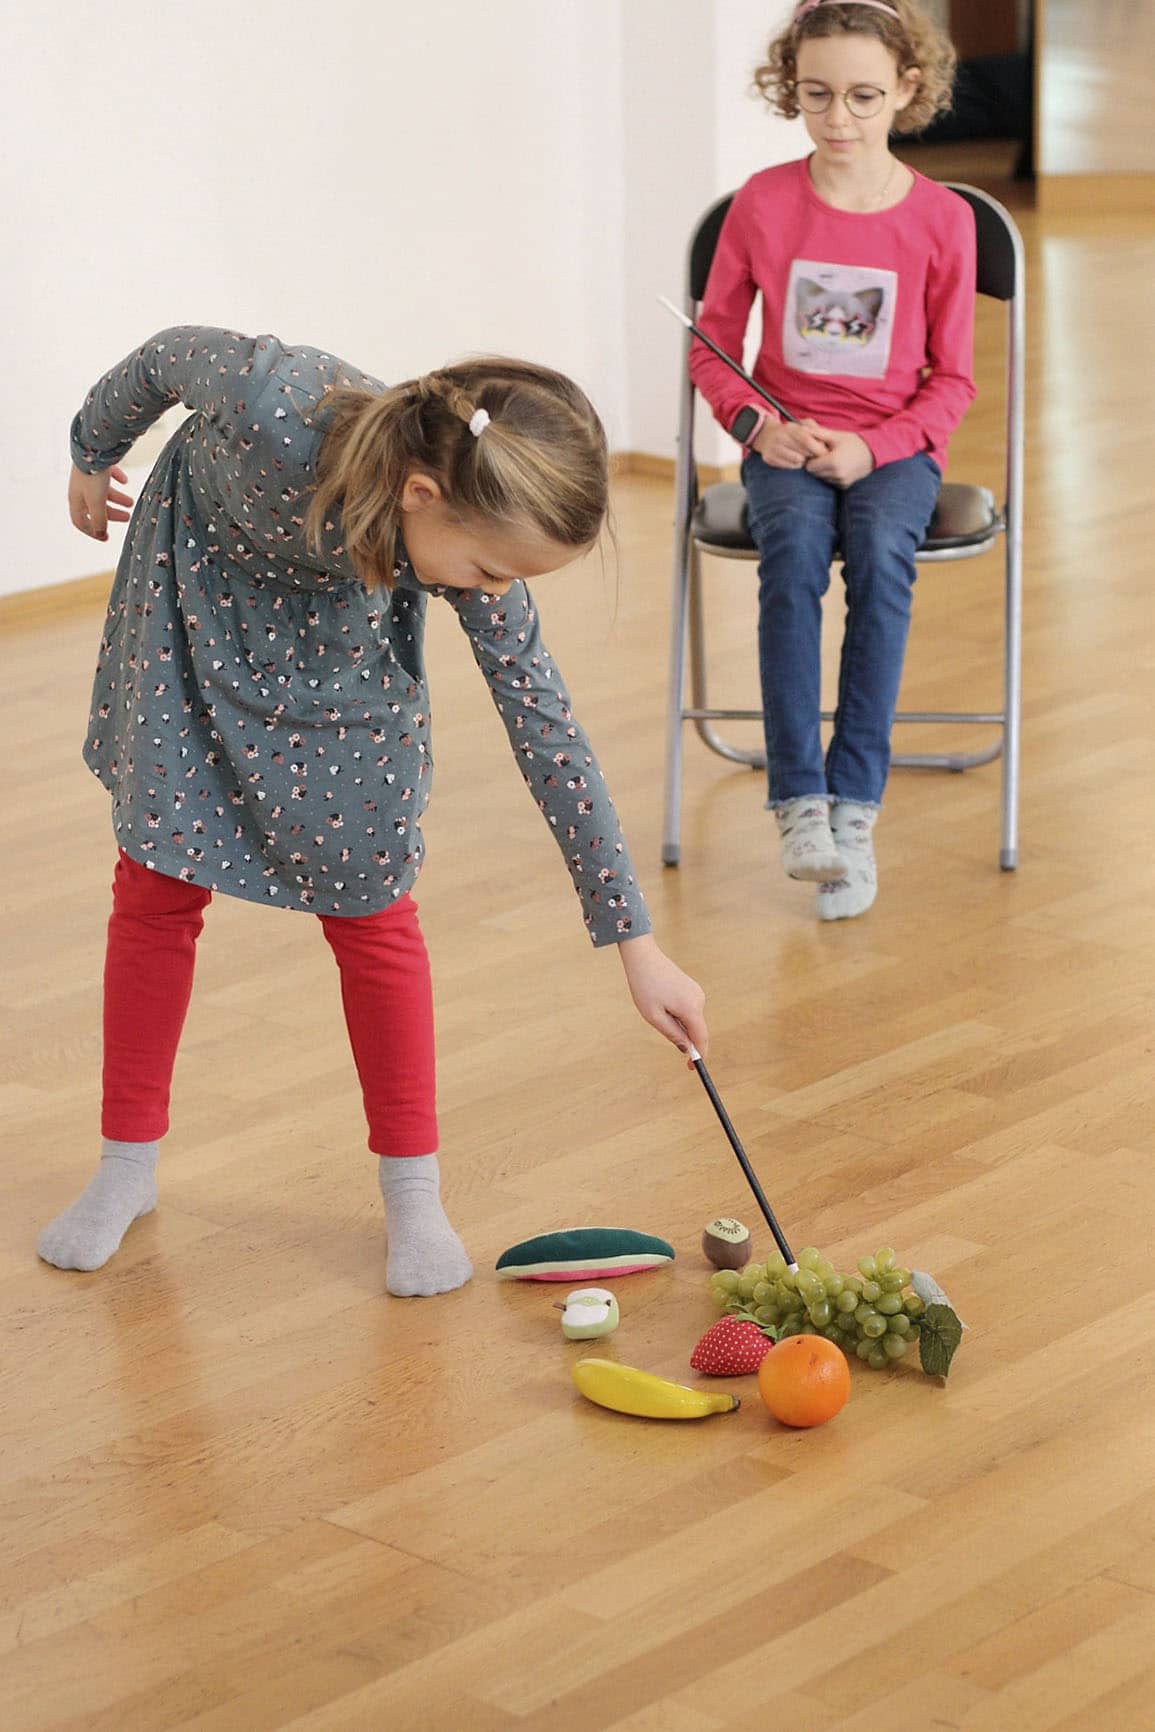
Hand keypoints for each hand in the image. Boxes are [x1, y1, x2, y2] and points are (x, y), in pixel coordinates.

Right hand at [69, 463, 134, 540]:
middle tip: (128, 517)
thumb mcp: (97, 502)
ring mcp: (88, 476)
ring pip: (103, 492)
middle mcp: (80, 489)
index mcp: (76, 500)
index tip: (106, 537)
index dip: (92, 532)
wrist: (93, 447)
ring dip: (118, 499)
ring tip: (131, 502)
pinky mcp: (96, 465)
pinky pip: (106, 475)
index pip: (80, 521)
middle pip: (95, 508)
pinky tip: (125, 481)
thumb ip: (100, 519)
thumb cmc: (92, 476)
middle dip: (112, 514)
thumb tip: (101, 534)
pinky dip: (116, 479)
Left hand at [616, 933, 707, 1066]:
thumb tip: (686, 1048)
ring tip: (655, 1006)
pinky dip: (677, 1014)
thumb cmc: (645, 986)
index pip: (701, 1038)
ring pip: (691, 1019)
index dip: (699, 1055)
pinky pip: (688, 1009)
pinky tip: (660, 1001)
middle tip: (658, 1023)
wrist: (643, 957)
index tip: (690, 1067)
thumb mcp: (654, 1016)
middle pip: (696, 1029)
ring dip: (677, 1023)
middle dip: (682, 1036)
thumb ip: (672, 1034)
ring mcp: (696, 993)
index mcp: (691, 1008)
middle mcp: (699, 1000)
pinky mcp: (691, 988)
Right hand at [751, 417, 830, 469]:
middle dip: (813, 456)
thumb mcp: (802, 426)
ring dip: (805, 461)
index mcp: (789, 427)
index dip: (818, 448)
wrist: (766, 435)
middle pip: (802, 451)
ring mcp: (773, 448)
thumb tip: (825, 446)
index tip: (824, 452)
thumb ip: (814, 431)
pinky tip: (796, 461)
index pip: (806, 439)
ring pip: (797, 461)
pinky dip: (796, 465)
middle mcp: (779, 436)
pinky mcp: (769, 458)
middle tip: (816, 457)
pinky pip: (790, 466)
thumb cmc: (790, 432)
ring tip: (805, 457)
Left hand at [804, 431, 874, 488]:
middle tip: (826, 455)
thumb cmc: (854, 442)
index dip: (812, 459)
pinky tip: (839, 467)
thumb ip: (819, 433)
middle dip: (817, 465)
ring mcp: (841, 482)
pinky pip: (831, 482)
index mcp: (833, 462)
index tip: (818, 452)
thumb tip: (803, 429)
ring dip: (824, 471)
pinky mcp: (845, 486)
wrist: (873, 453)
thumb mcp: (836, 436)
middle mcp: (837, 475)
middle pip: (815, 473)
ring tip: (833, 460)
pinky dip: (831, 476)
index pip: (809, 466)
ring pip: (822, 478)